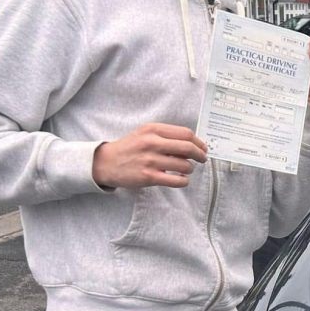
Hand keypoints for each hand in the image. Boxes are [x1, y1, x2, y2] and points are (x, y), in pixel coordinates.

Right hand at [92, 123, 207, 188]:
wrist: (106, 163)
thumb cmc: (129, 148)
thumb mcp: (145, 134)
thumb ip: (165, 136)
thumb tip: (191, 144)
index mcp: (153, 129)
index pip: (185, 133)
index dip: (198, 142)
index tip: (203, 148)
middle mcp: (152, 143)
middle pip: (188, 148)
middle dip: (200, 155)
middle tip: (202, 159)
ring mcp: (150, 160)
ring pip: (184, 165)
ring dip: (190, 169)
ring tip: (186, 169)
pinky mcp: (149, 177)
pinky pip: (176, 180)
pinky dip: (183, 181)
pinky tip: (181, 179)